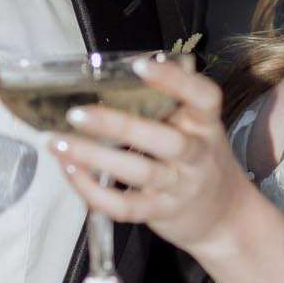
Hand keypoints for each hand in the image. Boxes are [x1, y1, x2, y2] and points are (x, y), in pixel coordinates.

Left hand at [51, 55, 254, 258]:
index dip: (175, 80)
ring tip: (59, 143)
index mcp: (205, 124)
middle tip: (76, 113)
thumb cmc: (198, 160)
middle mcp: (197, 155)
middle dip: (118, 126)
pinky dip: (94, 191)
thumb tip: (124, 69)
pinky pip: (126, 206)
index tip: (140, 66)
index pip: (203, 97)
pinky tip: (70, 171)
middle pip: (163, 140)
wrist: (225, 216)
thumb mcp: (197, 128)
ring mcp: (180, 187)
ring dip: (94, 157)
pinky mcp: (160, 213)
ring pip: (139, 172)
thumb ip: (170, 102)